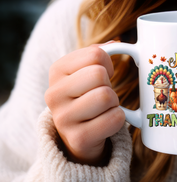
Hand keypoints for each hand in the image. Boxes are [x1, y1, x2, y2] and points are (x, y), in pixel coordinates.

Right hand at [45, 44, 125, 165]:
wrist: (80, 134)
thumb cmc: (87, 95)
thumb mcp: (87, 70)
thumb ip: (100, 53)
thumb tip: (118, 42)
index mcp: (57, 70)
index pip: (96, 54)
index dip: (107, 64)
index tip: (101, 75)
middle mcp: (54, 93)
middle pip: (99, 74)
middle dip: (109, 84)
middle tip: (101, 94)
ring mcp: (63, 119)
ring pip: (107, 96)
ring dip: (114, 102)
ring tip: (102, 109)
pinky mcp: (78, 139)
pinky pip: (114, 118)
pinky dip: (118, 119)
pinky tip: (104, 123)